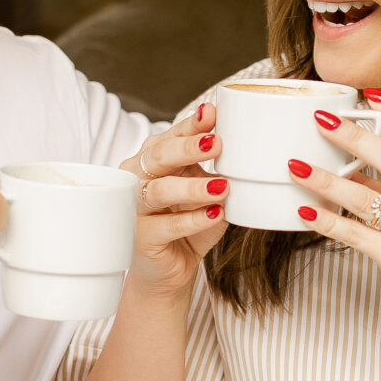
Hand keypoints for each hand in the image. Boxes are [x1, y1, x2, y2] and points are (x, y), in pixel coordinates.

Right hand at [122, 101, 228, 301]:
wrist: (170, 269)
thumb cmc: (188, 223)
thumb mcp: (206, 190)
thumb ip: (217, 168)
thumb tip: (245, 145)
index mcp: (154, 159)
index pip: (172, 135)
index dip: (191, 124)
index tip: (213, 111)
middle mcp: (138, 178)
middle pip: (159, 156)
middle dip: (188, 147)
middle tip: (217, 143)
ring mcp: (135, 208)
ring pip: (159, 191)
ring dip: (192, 187)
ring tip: (222, 186)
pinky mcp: (140, 237)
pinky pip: (166, 226)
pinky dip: (193, 219)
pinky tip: (215, 214)